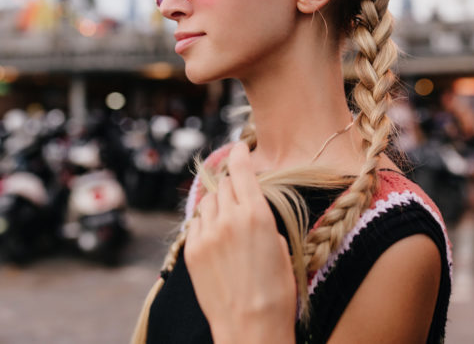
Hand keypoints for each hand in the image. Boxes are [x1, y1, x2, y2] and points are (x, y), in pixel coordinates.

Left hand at [184, 142, 296, 343]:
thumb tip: (251, 211)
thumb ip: (263, 221)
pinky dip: (205, 223)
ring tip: (228, 219)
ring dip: (218, 203)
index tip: (238, 147)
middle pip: (224, 184)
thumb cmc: (277, 293)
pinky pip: (196, 224)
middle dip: (232, 184)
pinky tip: (216, 237)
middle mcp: (228, 218)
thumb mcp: (281, 248)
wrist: (250, 327)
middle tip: (238, 192)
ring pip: (208, 202)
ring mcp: (206, 234)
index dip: (239, 154)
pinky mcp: (192, 251)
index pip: (241, 170)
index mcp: (256, 214)